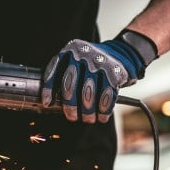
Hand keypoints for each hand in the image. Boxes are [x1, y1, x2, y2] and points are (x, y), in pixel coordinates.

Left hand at [41, 31, 156, 123]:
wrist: (122, 52)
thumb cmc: (91, 64)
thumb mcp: (75, 61)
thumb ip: (62, 74)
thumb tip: (49, 101)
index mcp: (69, 50)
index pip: (54, 71)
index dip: (49, 90)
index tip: (47, 104)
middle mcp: (83, 54)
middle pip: (70, 85)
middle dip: (70, 106)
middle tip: (71, 117)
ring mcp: (99, 62)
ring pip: (88, 93)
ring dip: (87, 111)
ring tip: (87, 119)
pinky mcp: (114, 71)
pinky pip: (106, 95)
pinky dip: (103, 109)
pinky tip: (101, 117)